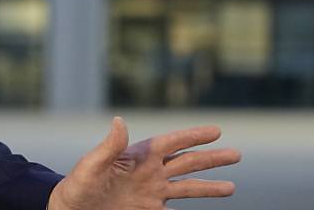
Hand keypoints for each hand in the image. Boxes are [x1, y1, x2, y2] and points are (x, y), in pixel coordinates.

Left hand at [48, 117, 239, 209]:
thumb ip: (109, 146)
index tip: (216, 130)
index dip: (193, 136)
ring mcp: (151, 193)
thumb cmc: (76, 186)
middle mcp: (149, 172)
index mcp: (138, 157)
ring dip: (209, 186)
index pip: (172, 143)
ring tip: (232, 187)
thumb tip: (120, 120)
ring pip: (187, 187)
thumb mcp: (91, 165)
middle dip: (212, 158)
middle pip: (187, 163)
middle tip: (237, 154)